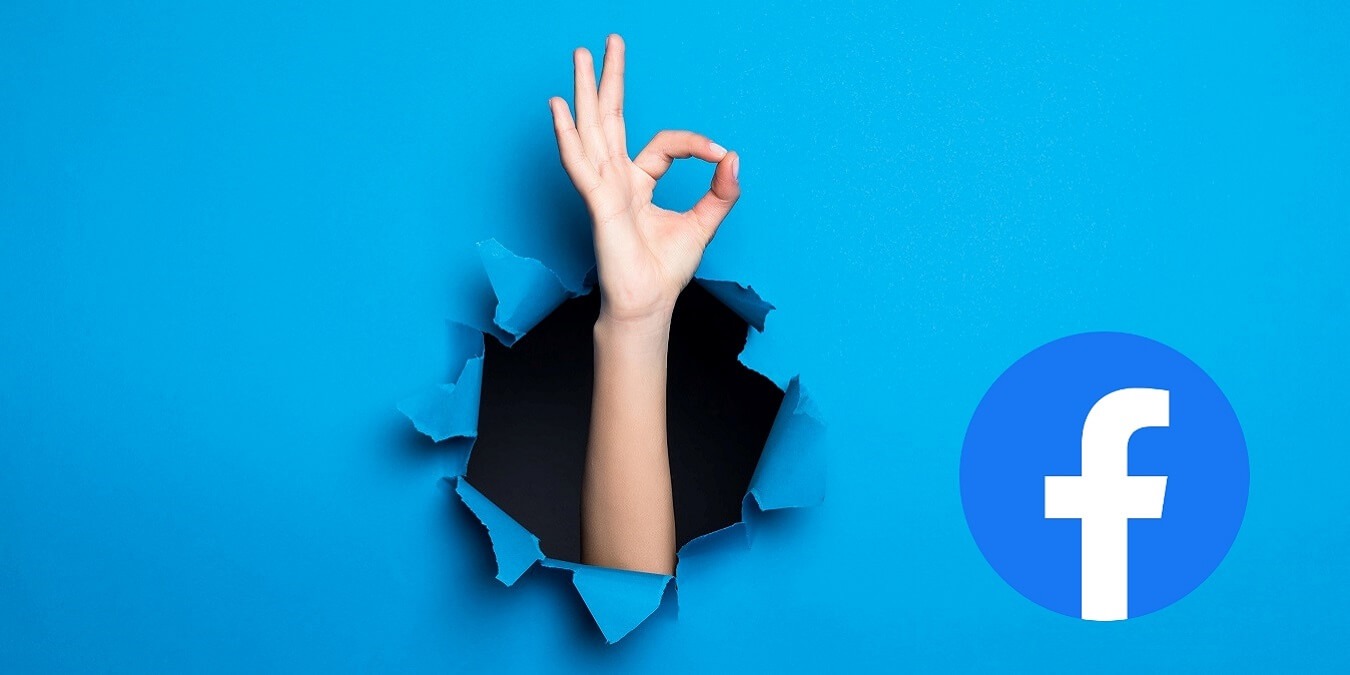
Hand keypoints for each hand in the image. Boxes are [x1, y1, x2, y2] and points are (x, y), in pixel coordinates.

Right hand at [549, 34, 740, 329]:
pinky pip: (581, 165)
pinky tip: (559, 108)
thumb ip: (721, 192)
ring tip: (580, 56)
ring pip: (592, 131)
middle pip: (610, 120)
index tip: (720, 155)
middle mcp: (616, 180)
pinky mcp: (598, 204)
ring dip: (585, 92)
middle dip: (609, 80)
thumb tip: (734, 157)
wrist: (648, 304)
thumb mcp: (703, 223)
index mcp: (638, 183)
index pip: (663, 145)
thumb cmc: (665, 270)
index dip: (693, 144)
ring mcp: (603, 189)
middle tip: (608, 42)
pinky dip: (569, 136)